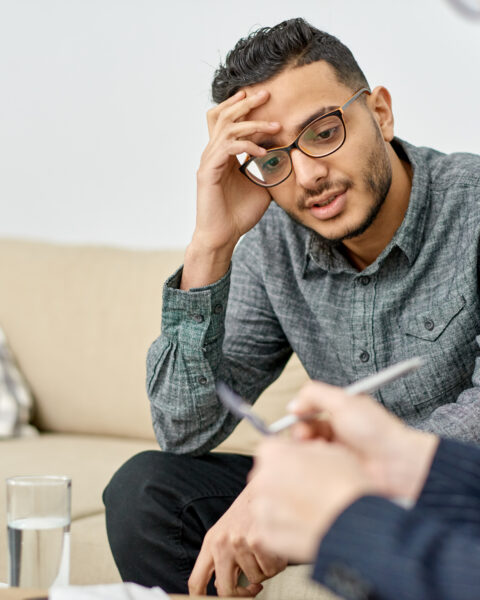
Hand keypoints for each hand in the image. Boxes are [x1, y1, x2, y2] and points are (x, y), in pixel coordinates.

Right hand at [181, 90, 280, 288]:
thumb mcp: (262, 186)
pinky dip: (245, 146)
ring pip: (226, 128)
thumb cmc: (239, 214)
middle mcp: (213, 153)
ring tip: (274, 126)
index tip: (267, 99)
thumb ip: (270, 169)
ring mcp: (208, 162)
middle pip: (224, 115)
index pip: (229, 121)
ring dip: (251, 124)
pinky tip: (262, 152)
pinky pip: (226, 149)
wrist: (223, 236)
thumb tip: (288, 157)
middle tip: (266, 93)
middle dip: (245, 102)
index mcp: (223, 154)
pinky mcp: (207, 173)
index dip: (245, 108)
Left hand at [188, 480, 286, 596]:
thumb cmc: (248, 509)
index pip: (196, 581)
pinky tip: (276, 548)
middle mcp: (221, 543)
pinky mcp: (258, 540)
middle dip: (243, 594)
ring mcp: (239, 542)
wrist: (266, 485)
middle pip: (226, 590)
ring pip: (255, 579)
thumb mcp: (226, 530)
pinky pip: (271, 570)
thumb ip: (222, 557)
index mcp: (211, 542)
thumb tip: (222, 586)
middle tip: (253, 588)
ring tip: (267, 551)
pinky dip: (278, 563)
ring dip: (265, 570)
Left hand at [250, 438, 373, 562]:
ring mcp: (263, 510)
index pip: (270, 450)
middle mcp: (262, 480)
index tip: (299, 465)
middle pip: (265, 476)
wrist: (354, 524)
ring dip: (280, 505)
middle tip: (307, 490)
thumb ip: (305, 450)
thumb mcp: (329, 450)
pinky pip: (270, 528)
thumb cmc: (346, 485)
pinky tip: (303, 528)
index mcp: (274, 454)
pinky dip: (283, 528)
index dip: (287, 457)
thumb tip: (302, 455)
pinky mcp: (268, 536)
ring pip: (266, 503)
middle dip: (281, 481)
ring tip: (307, 512)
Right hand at [288, 381, 438, 500]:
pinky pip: (315, 465)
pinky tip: (322, 462)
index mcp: (340, 410)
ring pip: (308, 447)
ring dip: (307, 447)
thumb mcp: (343, 402)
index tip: (296, 415)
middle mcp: (337, 429)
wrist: (396, 464)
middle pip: (304, 429)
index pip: (309, 409)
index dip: (300, 412)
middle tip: (304, 436)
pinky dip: (314, 462)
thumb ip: (315, 394)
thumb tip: (293, 404)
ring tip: (317, 450)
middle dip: (300, 431)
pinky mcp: (335, 470)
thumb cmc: (378, 431)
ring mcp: (336, 451)